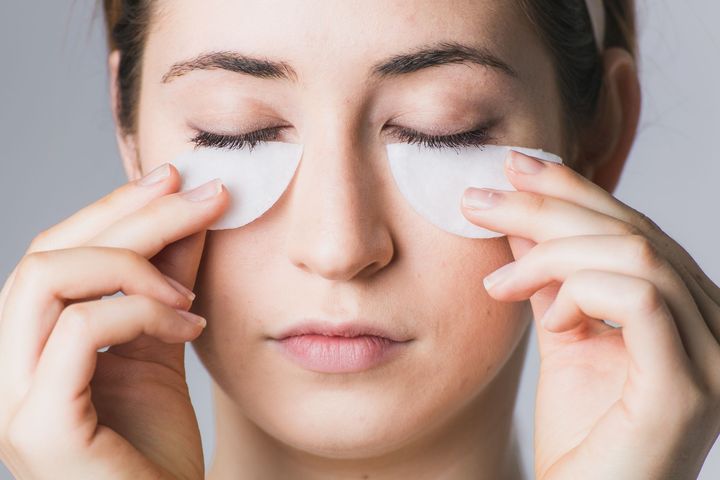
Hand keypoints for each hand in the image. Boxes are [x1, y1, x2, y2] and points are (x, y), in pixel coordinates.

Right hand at [0, 164, 228, 478]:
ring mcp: (16, 401)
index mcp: (33, 348)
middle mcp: (10, 370)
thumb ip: (168, 282)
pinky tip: (188, 328)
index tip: (175, 179)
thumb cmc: (159, 449)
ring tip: (188, 296)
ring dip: (132, 266)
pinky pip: (79, 333)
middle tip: (203, 196)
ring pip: (47, 280)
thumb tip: (190, 214)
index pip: (55, 253)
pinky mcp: (42, 428)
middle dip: (133, 215)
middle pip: (49, 254)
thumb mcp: (167, 343)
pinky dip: (139, 314)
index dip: (113, 207)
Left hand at [461, 150, 719, 478]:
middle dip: (547, 206)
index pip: (631, 227)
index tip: (514, 167)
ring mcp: (710, 356)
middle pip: (631, 230)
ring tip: (498, 283)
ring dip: (551, 252)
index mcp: (685, 308)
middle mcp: (711, 324)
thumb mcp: (561, 334)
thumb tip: (520, 214)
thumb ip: (550, 276)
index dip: (573, 189)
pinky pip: (639, 298)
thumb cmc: (578, 435)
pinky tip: (548, 315)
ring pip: (634, 253)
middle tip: (479, 198)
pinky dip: (580, 291)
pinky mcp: (687, 387)